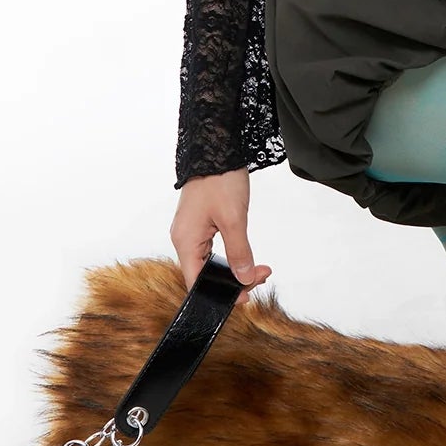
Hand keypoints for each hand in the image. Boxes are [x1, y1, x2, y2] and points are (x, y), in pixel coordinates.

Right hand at [170, 169, 271, 293]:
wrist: (216, 149)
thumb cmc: (220, 180)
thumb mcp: (234, 219)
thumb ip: (238, 252)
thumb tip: (243, 279)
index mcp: (185, 242)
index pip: (197, 283)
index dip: (219, 294)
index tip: (246, 296)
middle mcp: (183, 240)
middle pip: (205, 275)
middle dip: (234, 279)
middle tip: (261, 274)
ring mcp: (191, 232)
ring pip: (211, 263)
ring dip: (235, 267)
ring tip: (259, 268)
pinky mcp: (200, 225)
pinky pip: (212, 251)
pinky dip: (230, 256)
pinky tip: (246, 256)